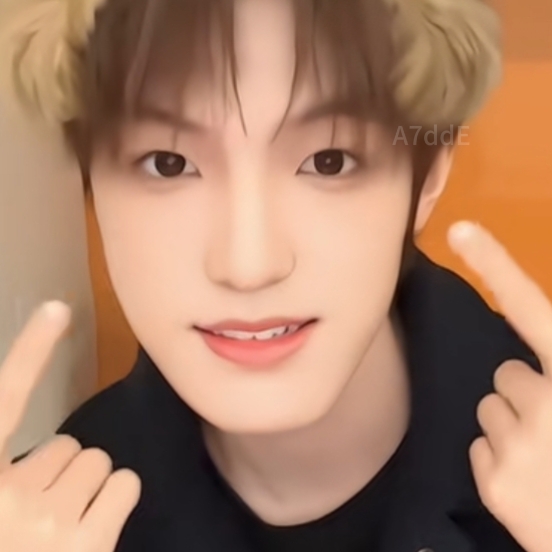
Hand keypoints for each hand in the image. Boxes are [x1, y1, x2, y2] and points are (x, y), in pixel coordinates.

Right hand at [0, 301, 140, 551]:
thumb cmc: (10, 544)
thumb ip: (11, 473)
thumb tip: (49, 453)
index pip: (5, 403)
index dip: (30, 352)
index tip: (58, 308)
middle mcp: (7, 499)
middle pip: (65, 445)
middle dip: (57, 472)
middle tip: (34, 515)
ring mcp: (48, 527)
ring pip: (97, 463)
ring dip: (84, 489)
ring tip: (57, 530)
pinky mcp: (89, 548)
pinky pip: (123, 485)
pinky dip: (113, 502)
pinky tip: (90, 533)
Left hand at [449, 221, 551, 551]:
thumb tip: (528, 357)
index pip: (534, 310)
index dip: (497, 265)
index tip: (461, 228)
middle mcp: (548, 402)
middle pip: (505, 371)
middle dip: (526, 392)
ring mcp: (517, 444)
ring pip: (489, 408)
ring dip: (512, 424)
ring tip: (545, 455)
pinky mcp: (493, 481)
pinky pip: (478, 445)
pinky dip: (498, 458)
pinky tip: (529, 480)